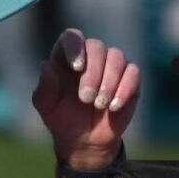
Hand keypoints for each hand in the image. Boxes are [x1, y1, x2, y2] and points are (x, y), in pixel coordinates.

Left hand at [33, 29, 140, 165]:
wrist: (85, 140)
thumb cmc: (62, 118)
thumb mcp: (47, 107)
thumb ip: (45, 87)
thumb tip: (47, 66)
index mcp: (66, 57)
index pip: (71, 37)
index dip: (75, 46)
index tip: (77, 68)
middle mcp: (90, 56)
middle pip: (96, 47)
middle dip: (92, 73)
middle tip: (86, 99)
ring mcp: (111, 65)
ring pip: (116, 57)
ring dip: (109, 82)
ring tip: (100, 105)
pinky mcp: (129, 78)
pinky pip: (133, 72)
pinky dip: (125, 89)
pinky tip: (114, 107)